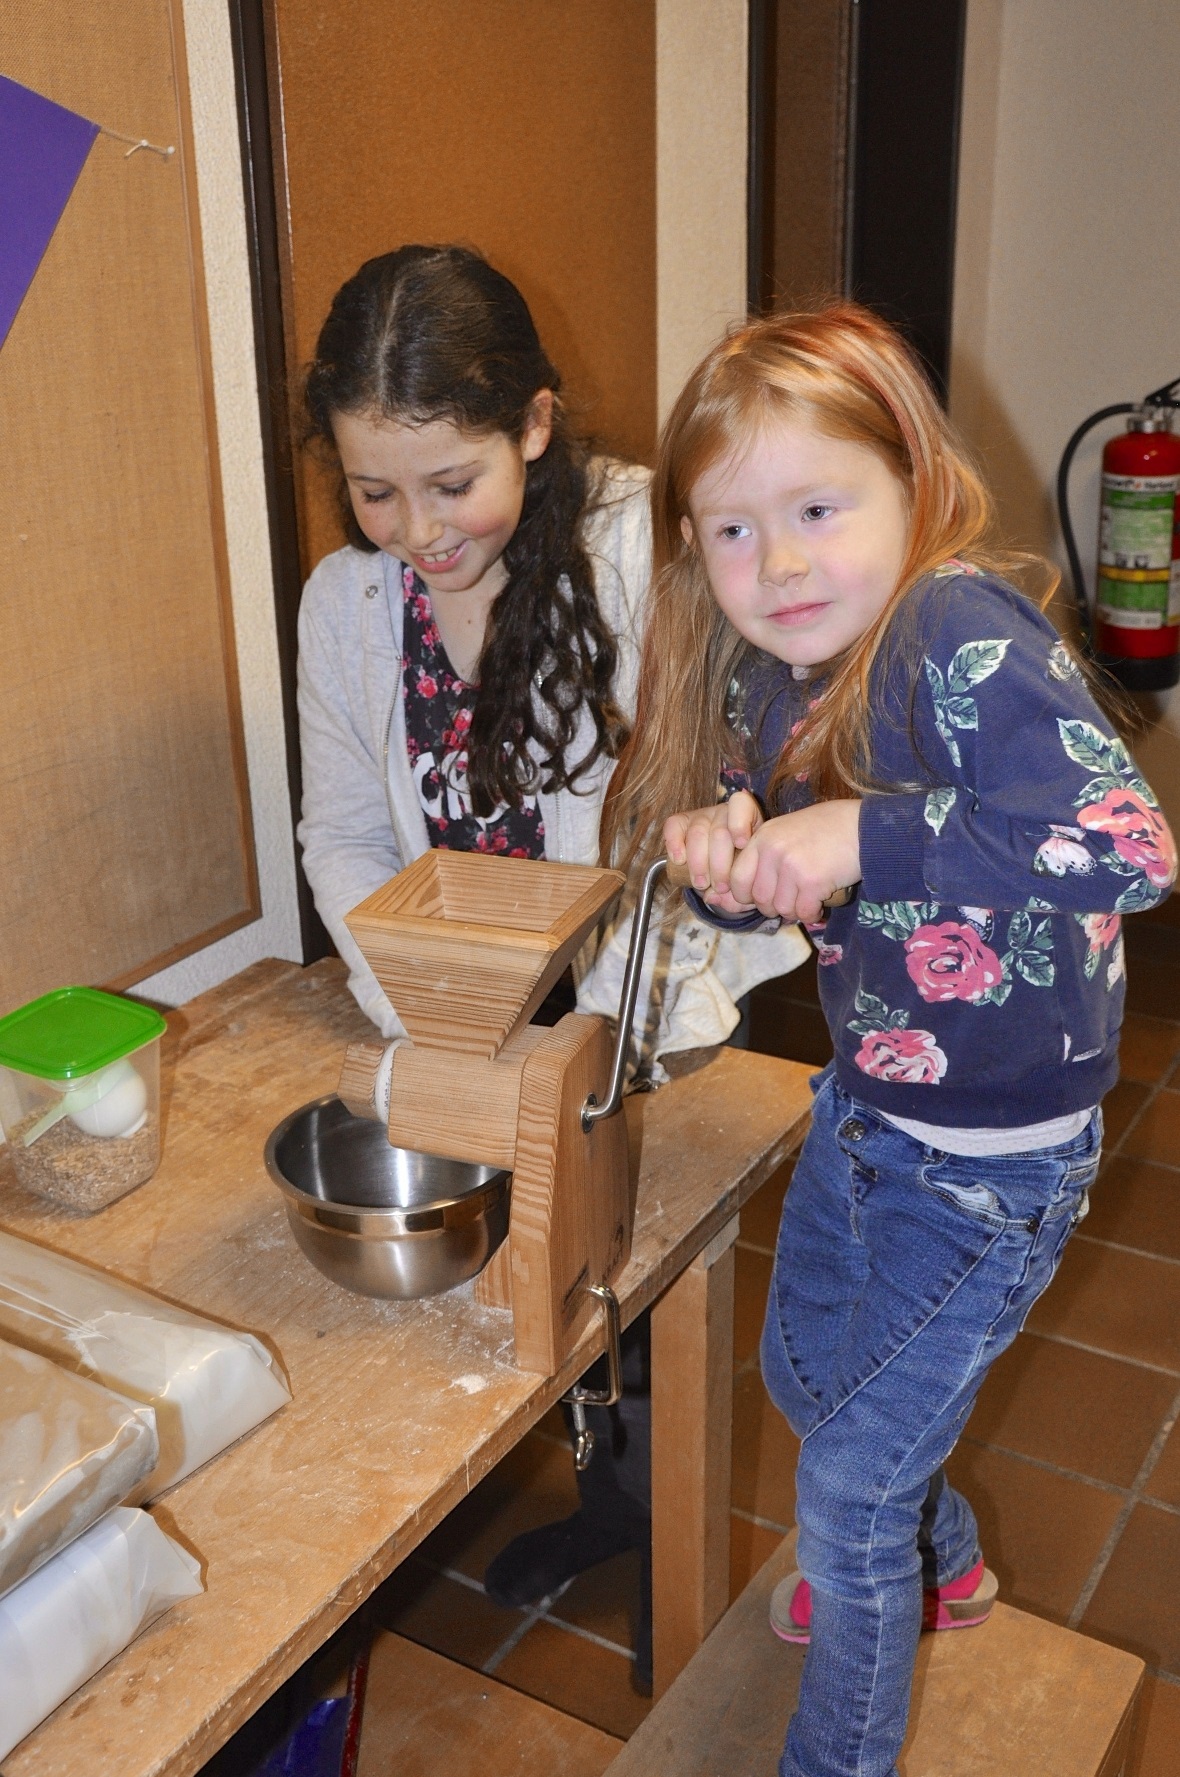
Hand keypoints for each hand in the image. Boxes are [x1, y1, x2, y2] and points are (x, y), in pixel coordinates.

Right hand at [663, 793, 762, 901]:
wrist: (723, 872)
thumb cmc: (740, 874)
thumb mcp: (747, 882)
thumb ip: (739, 893)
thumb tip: (713, 897)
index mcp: (748, 819)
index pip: (742, 805)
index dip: (740, 824)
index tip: (741, 845)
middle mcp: (724, 813)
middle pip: (719, 831)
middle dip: (719, 864)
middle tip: (721, 887)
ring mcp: (701, 816)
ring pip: (697, 833)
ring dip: (698, 863)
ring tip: (701, 884)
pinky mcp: (680, 823)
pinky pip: (673, 826)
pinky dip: (674, 844)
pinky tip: (679, 861)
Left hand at [725, 800, 861, 921]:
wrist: (865, 828)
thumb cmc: (827, 830)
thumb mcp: (787, 831)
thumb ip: (765, 856)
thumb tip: (740, 895)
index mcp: (762, 837)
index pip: (737, 879)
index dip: (746, 896)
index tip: (761, 898)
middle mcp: (773, 850)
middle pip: (759, 899)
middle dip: (774, 906)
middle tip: (792, 899)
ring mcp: (792, 866)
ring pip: (781, 909)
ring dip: (795, 910)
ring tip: (808, 897)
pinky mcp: (812, 881)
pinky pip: (803, 912)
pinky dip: (812, 913)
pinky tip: (820, 902)